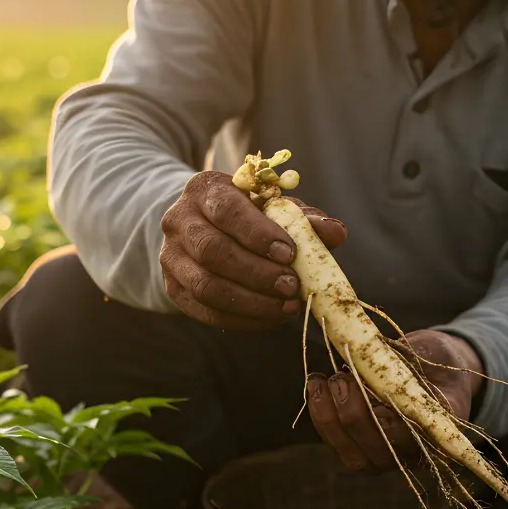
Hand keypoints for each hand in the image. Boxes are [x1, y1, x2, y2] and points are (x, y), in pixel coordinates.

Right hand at [159, 170, 346, 328]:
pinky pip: (206, 311)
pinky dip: (242, 319)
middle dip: (257, 273)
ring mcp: (171, 256)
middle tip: (293, 286)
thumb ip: (305, 219)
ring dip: (252, 302)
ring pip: (206, 286)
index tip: (290, 254)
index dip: (258, 234)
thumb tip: (337, 233)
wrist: (205, 227)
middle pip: (213, 252)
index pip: (226, 210)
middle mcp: (179, 220)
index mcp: (205, 190)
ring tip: (288, 307)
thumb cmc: (250, 216)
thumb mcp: (276, 209)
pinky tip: (272, 317)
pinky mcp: (173, 288)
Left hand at [307, 329, 483, 473]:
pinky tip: (316, 387)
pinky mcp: (361, 451)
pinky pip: (338, 444)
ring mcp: (385, 457)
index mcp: (436, 431)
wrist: (433, 371)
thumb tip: (373, 351)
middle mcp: (411, 454)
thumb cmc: (435, 358)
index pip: (405, 436)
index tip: (362, 385)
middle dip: (350, 413)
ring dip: (328, 417)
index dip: (380, 417)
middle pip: (375, 450)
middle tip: (340, 377)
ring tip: (318, 380)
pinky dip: (321, 416)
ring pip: (351, 455)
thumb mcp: (430, 349)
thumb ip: (409, 356)